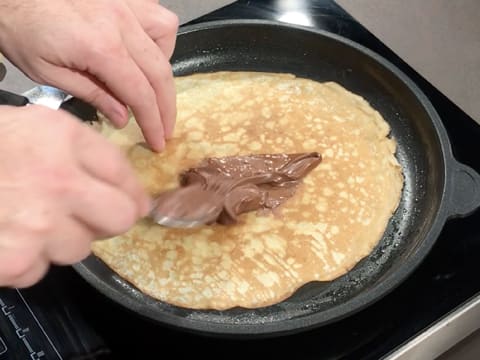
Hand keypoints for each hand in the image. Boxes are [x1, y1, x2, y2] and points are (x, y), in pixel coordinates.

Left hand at [0, 0, 178, 150]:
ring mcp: (124, 5)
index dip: (153, 122)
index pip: (140, 94)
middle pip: (160, 72)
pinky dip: (157, 35)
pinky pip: (155, 14)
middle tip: (165, 128)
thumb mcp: (47, 73)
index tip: (158, 140)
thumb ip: (91, 94)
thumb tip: (121, 116)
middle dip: (167, 107)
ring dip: (164, 67)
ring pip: (166, 38)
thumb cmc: (19, 25)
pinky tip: (144, 48)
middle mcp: (118, 23)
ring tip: (152, 84)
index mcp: (99, 47)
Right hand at [0, 105, 149, 287]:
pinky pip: (41, 269)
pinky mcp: (13, 263)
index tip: (127, 200)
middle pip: (118, 221)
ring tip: (31, 216)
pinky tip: (10, 234)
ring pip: (79, 248)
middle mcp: (57, 185)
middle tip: (80, 209)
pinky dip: (30, 257)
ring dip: (62, 237)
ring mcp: (35, 229)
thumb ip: (97, 155)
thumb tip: (137, 200)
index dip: (130, 194)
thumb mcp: (46, 127)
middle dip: (106, 217)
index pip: (126, 181)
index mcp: (64, 143)